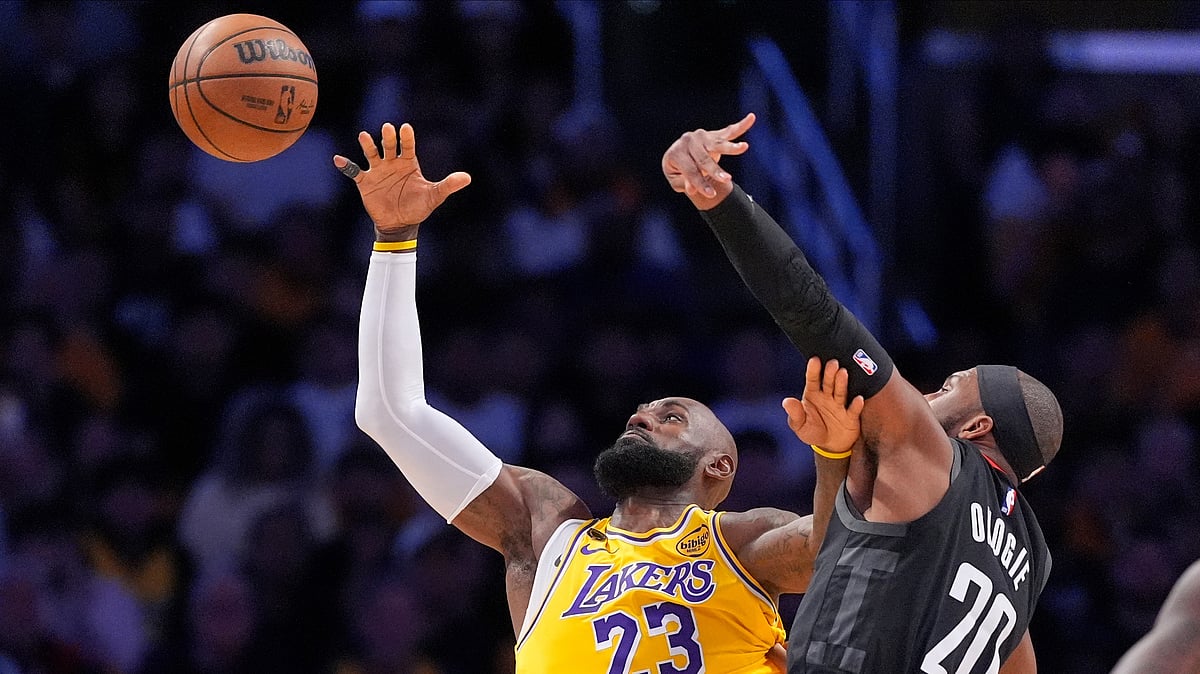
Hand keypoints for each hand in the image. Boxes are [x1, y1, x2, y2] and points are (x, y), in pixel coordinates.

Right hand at [333, 122, 471, 236]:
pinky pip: (354, 171)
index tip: (405, 128)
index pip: (408, 146)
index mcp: (409, 163)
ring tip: (364, 136)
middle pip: (389, 146)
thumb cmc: (418, 207)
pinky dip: (346, 166)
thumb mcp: (434, 196)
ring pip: (371, 154)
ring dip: (368, 145)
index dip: (406, 138)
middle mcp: (392, 163)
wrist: (400, 223)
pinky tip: (339, 159)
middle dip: (388, 138)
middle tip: (387, 128)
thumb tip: (467, 178)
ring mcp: (378, 171)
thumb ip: (448, 185)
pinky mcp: (365, 182)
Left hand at [662, 112, 755, 209]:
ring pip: (718, 144)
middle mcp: (688, 141)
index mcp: (676, 154)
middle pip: (704, 158)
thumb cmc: (678, 171)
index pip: (690, 170)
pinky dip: (741, 126)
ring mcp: (701, 136)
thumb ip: (684, 183)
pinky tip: (751, 118)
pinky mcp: (714, 135)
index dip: (700, 183)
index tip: (711, 194)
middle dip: (715, 170)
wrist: (679, 155)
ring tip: (744, 147)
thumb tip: (692, 190)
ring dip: (731, 147)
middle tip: (727, 179)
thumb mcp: (676, 180)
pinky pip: (729, 131)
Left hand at [783, 357, 864, 455]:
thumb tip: (786, 401)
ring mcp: (840, 405)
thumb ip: (794, 414)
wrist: (830, 445)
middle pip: (828, 383)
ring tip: (843, 373)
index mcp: (813, 395)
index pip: (812, 380)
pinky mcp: (851, 417)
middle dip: (830, 373)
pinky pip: (853, 410)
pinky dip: (856, 405)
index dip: (813, 370)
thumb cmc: (812, 431)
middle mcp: (827, 397)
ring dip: (842, 383)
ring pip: (841, 392)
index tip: (814, 360)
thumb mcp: (799, 425)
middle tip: (832, 363)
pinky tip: (858, 398)